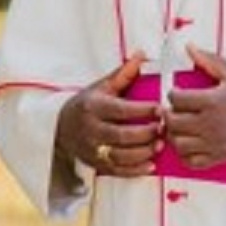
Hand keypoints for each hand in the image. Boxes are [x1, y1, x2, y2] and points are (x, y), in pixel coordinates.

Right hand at [55, 52, 161, 176]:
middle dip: (145, 133)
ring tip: (160, 145)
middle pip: (121, 135)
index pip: (120, 110)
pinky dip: (135, 170)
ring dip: (143, 153)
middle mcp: (91, 129)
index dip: (141, 110)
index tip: (159, 108)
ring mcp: (92, 149)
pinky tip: (150, 164)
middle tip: (163, 128)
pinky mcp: (96, 164)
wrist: (61, 127)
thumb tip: (141, 55)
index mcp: (93, 107)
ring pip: (120, 156)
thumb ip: (123, 73)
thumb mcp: (101, 86)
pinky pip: (117, 171)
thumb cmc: (87, 104)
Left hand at [163, 44, 225, 168]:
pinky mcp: (221, 156)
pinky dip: (185, 154)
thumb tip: (189, 47)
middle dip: (168, 113)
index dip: (172, 93)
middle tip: (174, 108)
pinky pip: (192, 162)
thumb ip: (208, 60)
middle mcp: (210, 124)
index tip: (177, 91)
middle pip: (172, 122)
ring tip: (181, 125)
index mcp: (212, 101)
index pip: (176, 99)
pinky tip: (190, 142)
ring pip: (178, 144)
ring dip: (174, 134)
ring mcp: (215, 143)